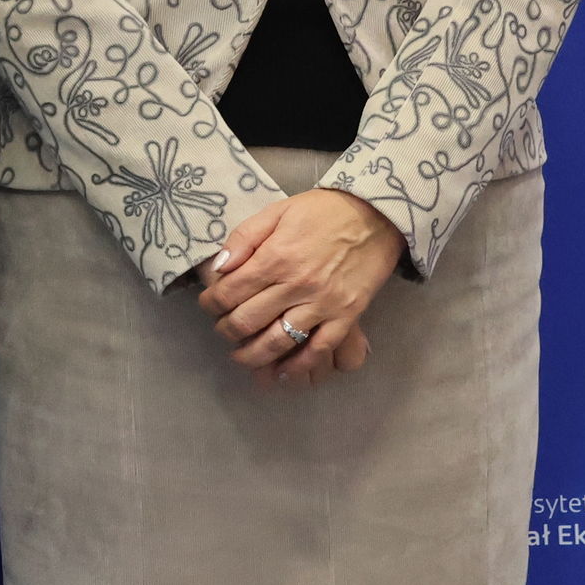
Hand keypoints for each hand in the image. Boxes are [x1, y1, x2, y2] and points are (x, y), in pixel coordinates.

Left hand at [198, 188, 405, 387]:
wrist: (376, 214)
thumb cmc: (322, 211)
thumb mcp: (277, 211)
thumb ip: (244, 238)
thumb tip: (218, 268)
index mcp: (275, 257)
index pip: (230, 292)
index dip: (211, 303)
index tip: (208, 305)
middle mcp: (296, 284)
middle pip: (248, 320)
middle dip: (226, 330)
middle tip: (222, 330)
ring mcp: (323, 304)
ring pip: (278, 341)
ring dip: (253, 355)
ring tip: (241, 357)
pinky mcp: (346, 316)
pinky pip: (318, 349)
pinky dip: (298, 366)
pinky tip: (283, 373)